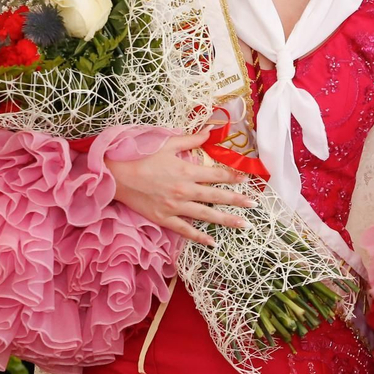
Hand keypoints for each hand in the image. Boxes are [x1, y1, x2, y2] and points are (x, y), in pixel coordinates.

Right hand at [107, 130, 257, 246]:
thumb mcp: (167, 144)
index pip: (216, 174)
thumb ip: (191, 139)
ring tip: (244, 224)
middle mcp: (184, 190)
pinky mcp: (164, 219)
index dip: (233, 177)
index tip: (247, 180)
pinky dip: (199, 237)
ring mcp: (175, 207)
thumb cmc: (141, 157)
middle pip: (216, 196)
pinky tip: (213, 243)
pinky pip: (185, 230)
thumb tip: (210, 130)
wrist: (118, 176)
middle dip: (237, 200)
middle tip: (254, 204)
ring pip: (206, 215)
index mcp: (186, 170)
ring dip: (226, 220)